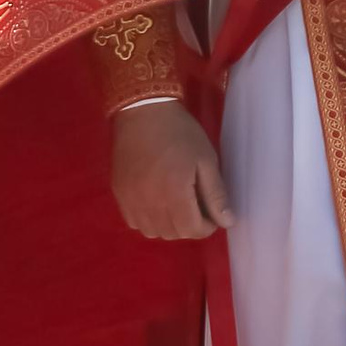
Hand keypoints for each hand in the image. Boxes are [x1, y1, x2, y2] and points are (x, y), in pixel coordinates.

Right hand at [110, 99, 232, 240]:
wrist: (143, 111)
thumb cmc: (180, 133)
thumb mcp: (206, 160)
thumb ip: (216, 194)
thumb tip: (226, 222)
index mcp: (175, 194)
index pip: (193, 230)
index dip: (207, 226)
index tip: (212, 212)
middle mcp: (150, 203)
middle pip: (173, 234)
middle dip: (190, 226)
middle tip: (197, 206)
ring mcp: (131, 200)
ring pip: (153, 232)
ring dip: (169, 226)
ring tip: (177, 206)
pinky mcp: (119, 194)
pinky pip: (134, 222)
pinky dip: (148, 220)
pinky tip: (156, 203)